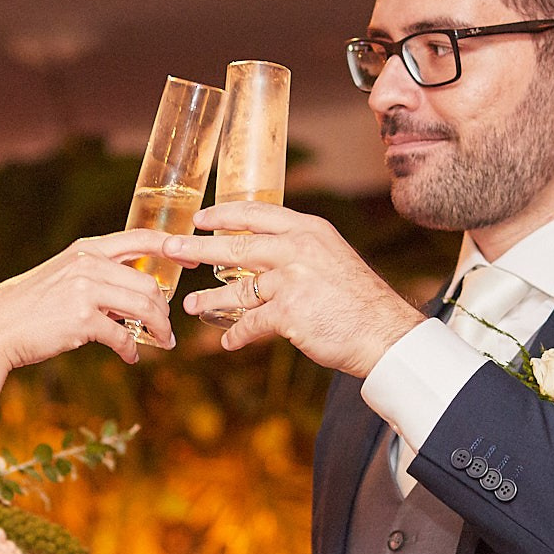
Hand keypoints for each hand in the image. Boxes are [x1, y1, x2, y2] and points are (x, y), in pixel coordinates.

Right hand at [0, 229, 179, 370]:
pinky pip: (122, 336)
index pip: (140, 238)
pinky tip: (130, 357)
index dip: (171, 245)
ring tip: (161, 341)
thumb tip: (133, 295)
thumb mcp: (64, 275)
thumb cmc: (33, 305)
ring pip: (143, 308)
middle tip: (166, 327)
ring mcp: (85, 291)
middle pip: (148, 283)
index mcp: (87, 248)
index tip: (191, 256)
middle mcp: (88, 263)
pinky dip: (130, 350)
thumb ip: (96, 275)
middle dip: (164, 308)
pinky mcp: (82, 321)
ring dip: (158, 329)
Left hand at [167, 202, 425, 377]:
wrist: (384, 331)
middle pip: (236, 244)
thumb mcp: (331, 257)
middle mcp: (298, 248)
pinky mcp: (288, 312)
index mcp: (308, 229)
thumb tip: (264, 254)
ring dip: (209, 298)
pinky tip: (227, 341)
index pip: (257, 213)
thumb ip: (300, 251)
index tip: (201, 217)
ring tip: (190, 305)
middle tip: (170, 247)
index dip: (224, 214)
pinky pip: (250, 323)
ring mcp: (291, 280)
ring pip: (237, 287)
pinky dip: (237, 334)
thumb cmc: (358, 299)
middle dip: (198, 246)